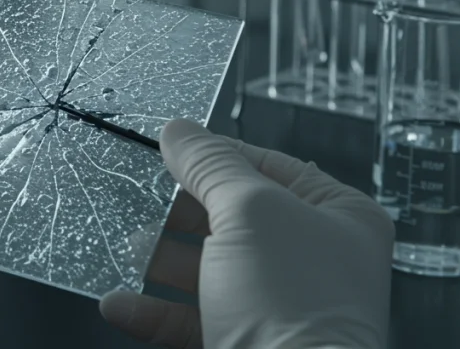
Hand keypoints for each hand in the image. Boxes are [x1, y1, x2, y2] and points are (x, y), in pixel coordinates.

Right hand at [100, 120, 393, 347]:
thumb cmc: (295, 307)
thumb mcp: (247, 211)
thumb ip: (210, 165)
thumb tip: (181, 132)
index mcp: (338, 218)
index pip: (269, 167)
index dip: (217, 155)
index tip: (173, 148)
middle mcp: (313, 261)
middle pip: (230, 217)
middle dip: (180, 212)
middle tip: (143, 195)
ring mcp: (278, 306)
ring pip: (206, 269)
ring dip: (160, 258)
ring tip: (126, 245)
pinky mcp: (244, 343)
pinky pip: (188, 318)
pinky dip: (151, 310)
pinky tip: (121, 302)